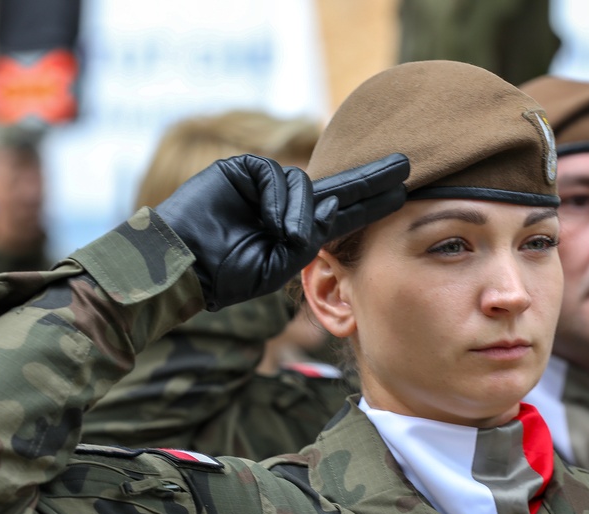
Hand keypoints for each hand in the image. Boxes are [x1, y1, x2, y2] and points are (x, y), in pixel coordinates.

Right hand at [155, 153, 408, 309]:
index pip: (343, 212)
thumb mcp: (278, 266)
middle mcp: (286, 205)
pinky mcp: (243, 169)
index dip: (373, 202)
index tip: (404, 192)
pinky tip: (266, 219)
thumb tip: (330, 208)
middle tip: (405, 165)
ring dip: (298, 212)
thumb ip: (309, 241)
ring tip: (283, 236)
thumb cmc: (225, 274)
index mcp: (297, 231)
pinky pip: (275, 175)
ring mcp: (265, 185)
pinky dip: (276, 198)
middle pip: (337, 185)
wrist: (182, 265)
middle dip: (371, 177)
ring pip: (302, 185)